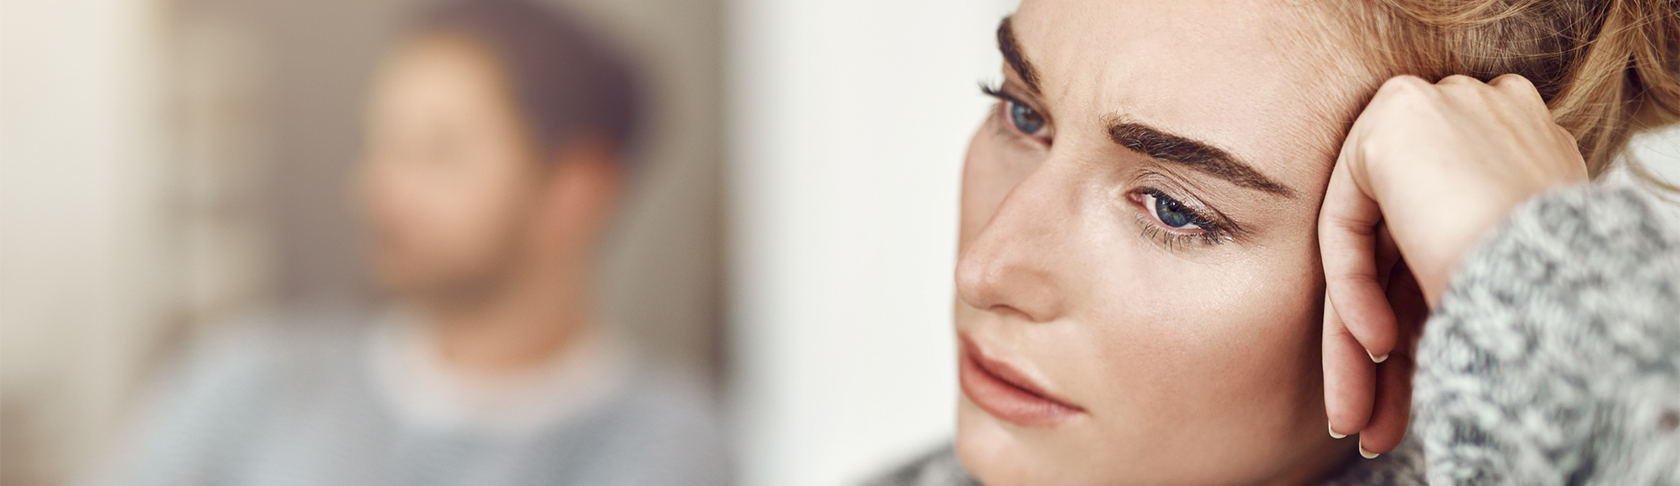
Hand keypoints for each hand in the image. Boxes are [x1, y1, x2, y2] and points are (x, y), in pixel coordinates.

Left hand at [1318, 74, 1587, 455]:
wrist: (1562, 273)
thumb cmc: (1552, 298)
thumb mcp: (1495, 289)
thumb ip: (1446, 283)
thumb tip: (1402, 342)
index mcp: (1512, 158)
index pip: (1438, 251)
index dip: (1417, 327)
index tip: (1409, 396)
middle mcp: (1474, 125)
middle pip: (1400, 256)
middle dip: (1383, 353)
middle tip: (1370, 425)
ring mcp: (1437, 113)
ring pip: (1371, 251)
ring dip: (1356, 343)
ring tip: (1356, 422)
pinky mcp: (1394, 121)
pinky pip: (1349, 223)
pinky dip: (1352, 289)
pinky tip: (1375, 346)